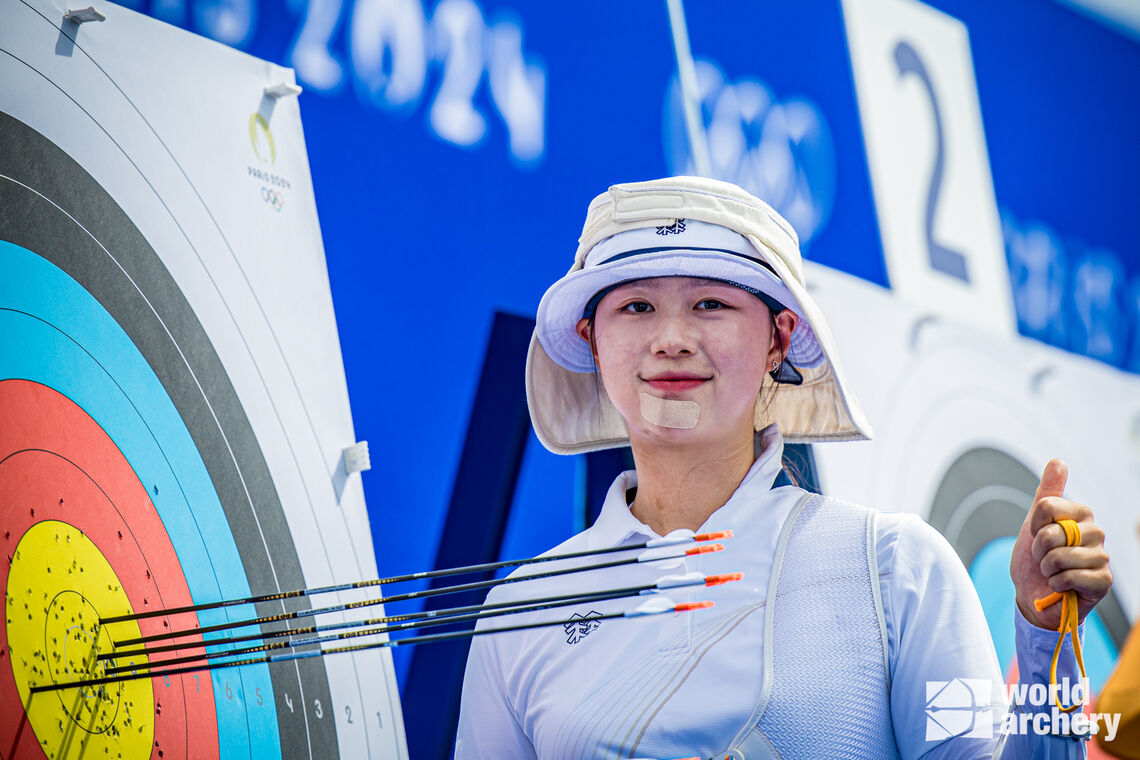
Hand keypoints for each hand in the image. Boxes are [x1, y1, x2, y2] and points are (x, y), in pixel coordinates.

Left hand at [1009, 459, 1111, 628]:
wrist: (1033, 593)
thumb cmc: (1035, 558)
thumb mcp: (1034, 523)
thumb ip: (1047, 492)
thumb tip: (1059, 461)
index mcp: (1081, 514)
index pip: (1046, 506)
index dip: (1033, 525)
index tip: (1036, 535)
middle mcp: (1096, 532)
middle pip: (1051, 532)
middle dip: (1038, 549)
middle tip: (1043, 558)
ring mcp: (1101, 556)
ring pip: (1060, 556)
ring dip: (1046, 568)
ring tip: (1052, 572)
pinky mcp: (1103, 580)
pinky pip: (1070, 576)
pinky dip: (1057, 583)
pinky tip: (1060, 585)